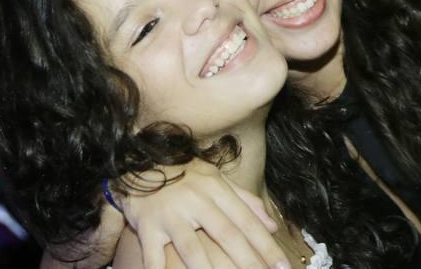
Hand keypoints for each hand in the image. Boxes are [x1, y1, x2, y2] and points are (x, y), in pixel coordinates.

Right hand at [116, 160, 289, 268]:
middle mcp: (195, 200)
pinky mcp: (146, 226)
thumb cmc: (184, 174)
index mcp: (215, 188)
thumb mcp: (216, 178)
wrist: (137, 161)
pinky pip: (154, 256)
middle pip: (226, 235)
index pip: (246, 220)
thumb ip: (245, 201)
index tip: (283, 266)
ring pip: (192, 249)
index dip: (266, 245)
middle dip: (249, 261)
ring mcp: (170, 214)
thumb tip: (272, 226)